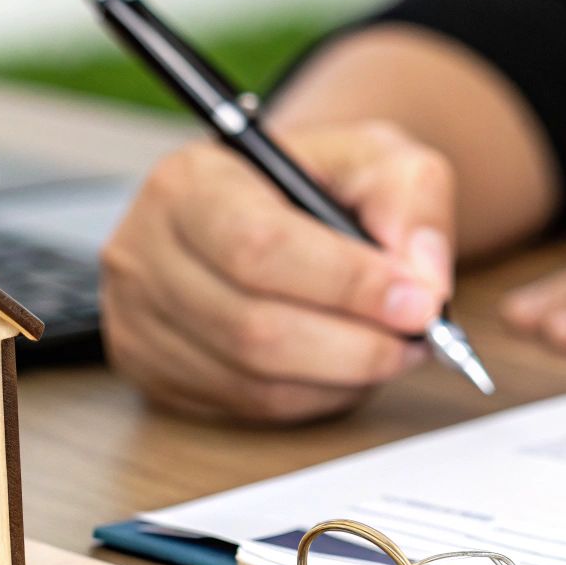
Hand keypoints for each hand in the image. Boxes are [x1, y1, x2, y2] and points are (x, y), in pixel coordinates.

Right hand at [100, 121, 455, 422]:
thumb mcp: (378, 158)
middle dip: (356, 344)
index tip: (420, 304)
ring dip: (344, 376)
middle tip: (422, 337)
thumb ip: (412, 202)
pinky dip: (316, 396)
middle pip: (253, 326)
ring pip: (255, 378)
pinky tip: (349, 367)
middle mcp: (145, 250)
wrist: (277, 203)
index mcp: (191, 182)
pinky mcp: (156, 371)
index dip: (347, 285)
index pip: (261, 246)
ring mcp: (140, 319)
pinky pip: (249, 406)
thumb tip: (425, 279)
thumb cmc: (322, 181)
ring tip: (395, 348)